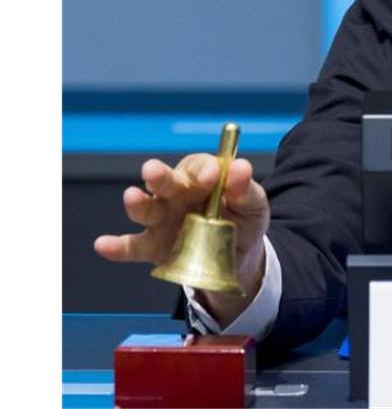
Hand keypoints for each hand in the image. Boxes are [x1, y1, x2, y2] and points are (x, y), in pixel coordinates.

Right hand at [93, 153, 269, 327]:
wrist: (238, 258)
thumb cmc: (244, 220)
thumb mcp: (254, 204)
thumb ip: (246, 188)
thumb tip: (241, 167)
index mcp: (202, 178)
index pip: (198, 166)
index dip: (202, 169)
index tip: (211, 176)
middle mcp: (177, 195)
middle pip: (166, 182)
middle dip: (159, 176)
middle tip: (152, 170)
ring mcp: (163, 220)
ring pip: (147, 209)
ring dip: (138, 203)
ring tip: (131, 197)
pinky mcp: (154, 247)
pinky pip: (133, 247)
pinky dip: (117, 247)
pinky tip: (104, 245)